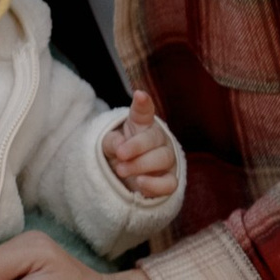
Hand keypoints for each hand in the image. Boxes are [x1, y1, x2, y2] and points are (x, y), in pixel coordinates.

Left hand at [102, 86, 179, 202]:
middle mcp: (158, 139)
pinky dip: (155, 184)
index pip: (143, 112)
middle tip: (120, 154)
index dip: (142, 104)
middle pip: (154, 138)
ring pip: (163, 159)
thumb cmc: (120, 154)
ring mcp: (167, 160)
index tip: (139, 95)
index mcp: (142, 125)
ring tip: (121, 170)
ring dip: (141, 165)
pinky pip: (169, 183)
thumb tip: (120, 145)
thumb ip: (112, 141)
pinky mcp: (169, 180)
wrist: (127, 177)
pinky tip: (140, 183)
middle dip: (136, 147)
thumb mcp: (110, 145)